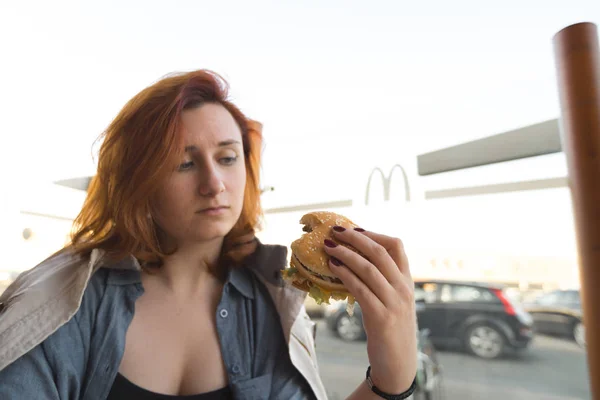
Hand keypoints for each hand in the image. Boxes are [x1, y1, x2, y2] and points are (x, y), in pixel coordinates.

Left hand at [324, 226, 416, 393]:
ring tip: (328, 246)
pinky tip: (332, 268)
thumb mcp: (391, 300)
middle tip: (335, 230)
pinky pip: (360, 289)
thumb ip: (381, 281)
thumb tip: (352, 259)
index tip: (355, 228)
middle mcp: (403, 289)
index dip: (374, 234)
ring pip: (369, 268)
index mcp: (407, 281)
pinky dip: (345, 275)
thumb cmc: (390, 329)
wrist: (398, 364)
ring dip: (346, 254)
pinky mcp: (382, 317)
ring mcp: (394, 303)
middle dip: (356, 238)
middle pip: (380, 252)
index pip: (396, 246)